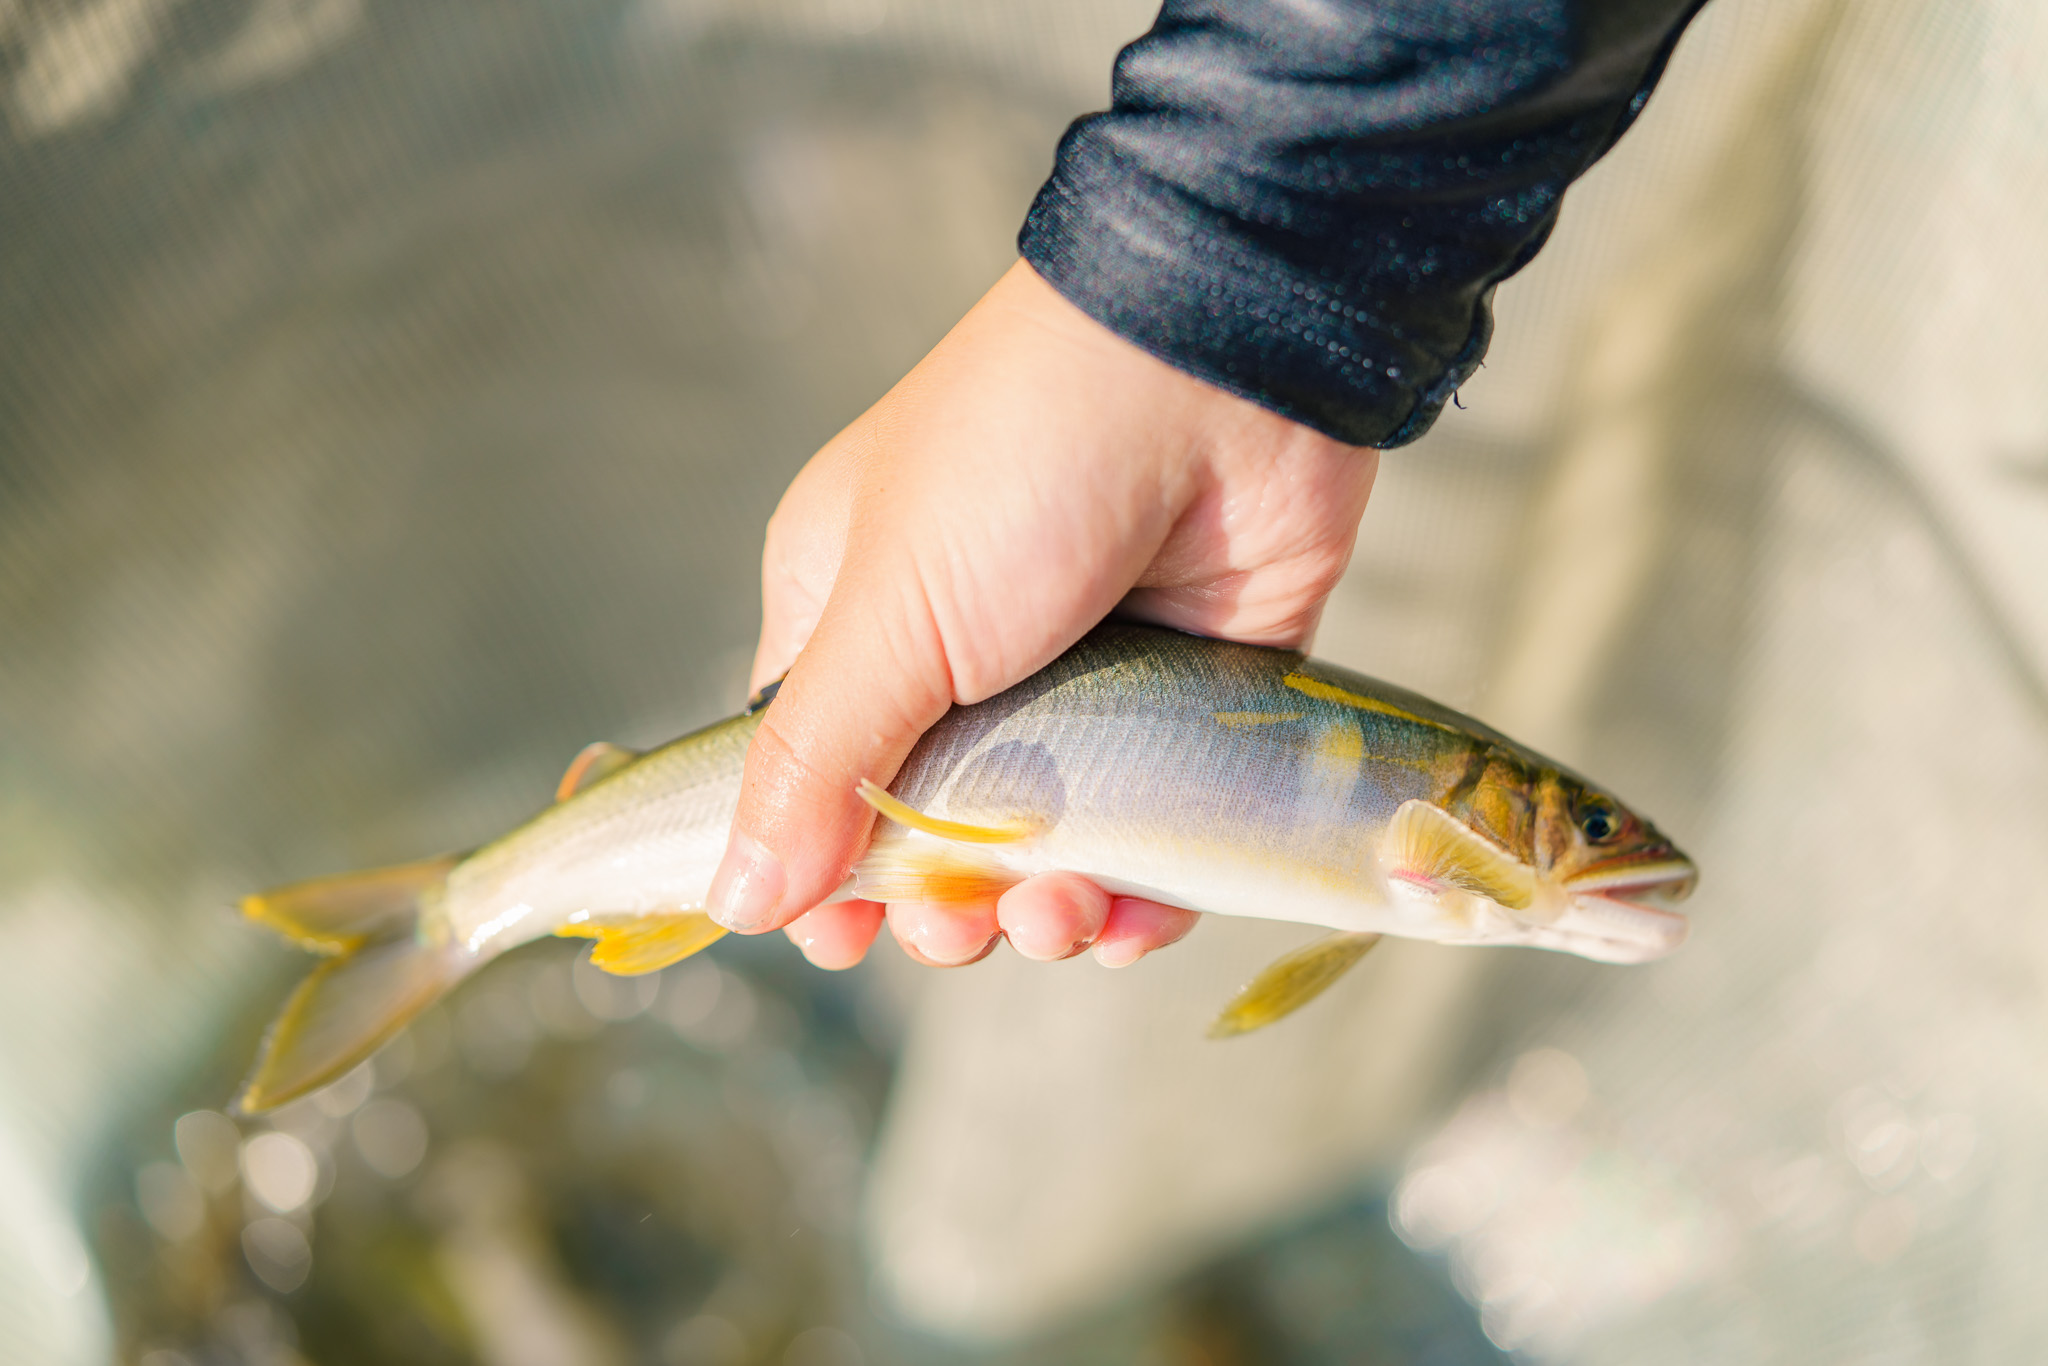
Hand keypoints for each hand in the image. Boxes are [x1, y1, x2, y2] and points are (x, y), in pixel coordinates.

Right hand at [709, 260, 1377, 968]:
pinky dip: (1143, 896)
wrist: (1224, 368)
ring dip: (1045, 913)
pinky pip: (1156, 836)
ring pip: (1048, 853)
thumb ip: (814, 765)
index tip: (841, 942)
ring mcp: (1081, 683)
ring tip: (1061, 915)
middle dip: (942, 906)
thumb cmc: (1024, 462)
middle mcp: (961, 658)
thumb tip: (735, 904)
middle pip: (930, 837)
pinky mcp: (1186, 703)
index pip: (811, 775)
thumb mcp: (889, 613)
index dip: (822, 869)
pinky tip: (1134, 919)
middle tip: (963, 925)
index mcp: (854, 615)